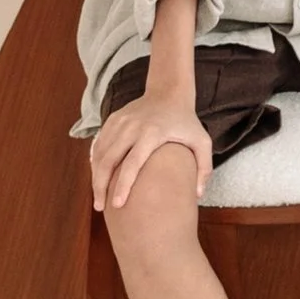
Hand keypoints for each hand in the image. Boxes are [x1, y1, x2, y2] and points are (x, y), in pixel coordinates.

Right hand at [89, 91, 212, 210]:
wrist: (169, 92)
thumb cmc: (186, 122)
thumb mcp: (202, 141)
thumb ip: (204, 167)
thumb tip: (197, 195)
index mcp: (152, 133)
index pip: (132, 163)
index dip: (123, 185)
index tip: (117, 205)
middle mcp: (132, 127)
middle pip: (109, 161)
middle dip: (101, 186)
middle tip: (100, 207)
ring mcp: (119, 122)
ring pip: (100, 153)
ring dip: (95, 177)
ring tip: (98, 197)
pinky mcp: (112, 119)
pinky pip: (99, 144)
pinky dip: (95, 162)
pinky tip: (97, 178)